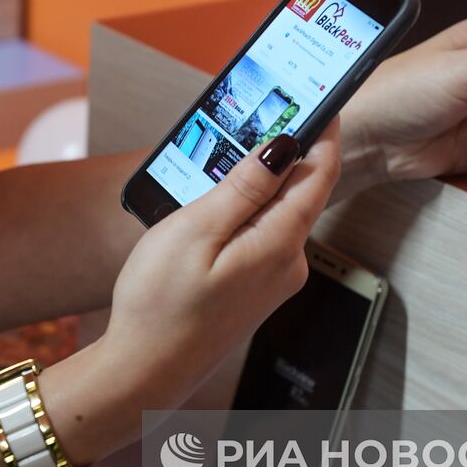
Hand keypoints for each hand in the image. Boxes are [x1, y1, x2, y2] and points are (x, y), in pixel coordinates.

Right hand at [99, 122, 341, 406]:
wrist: (142, 373)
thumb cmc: (160, 307)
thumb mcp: (195, 232)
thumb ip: (244, 188)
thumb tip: (284, 145)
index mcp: (279, 244)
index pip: (320, 173)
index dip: (324, 130)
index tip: (322, 94)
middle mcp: (288, 264)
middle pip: (301, 191)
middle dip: (285, 153)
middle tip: (261, 113)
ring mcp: (274, 281)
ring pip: (278, 214)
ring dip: (258, 185)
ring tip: (224, 160)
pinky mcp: (255, 291)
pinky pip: (261, 237)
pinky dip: (245, 213)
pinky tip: (213, 211)